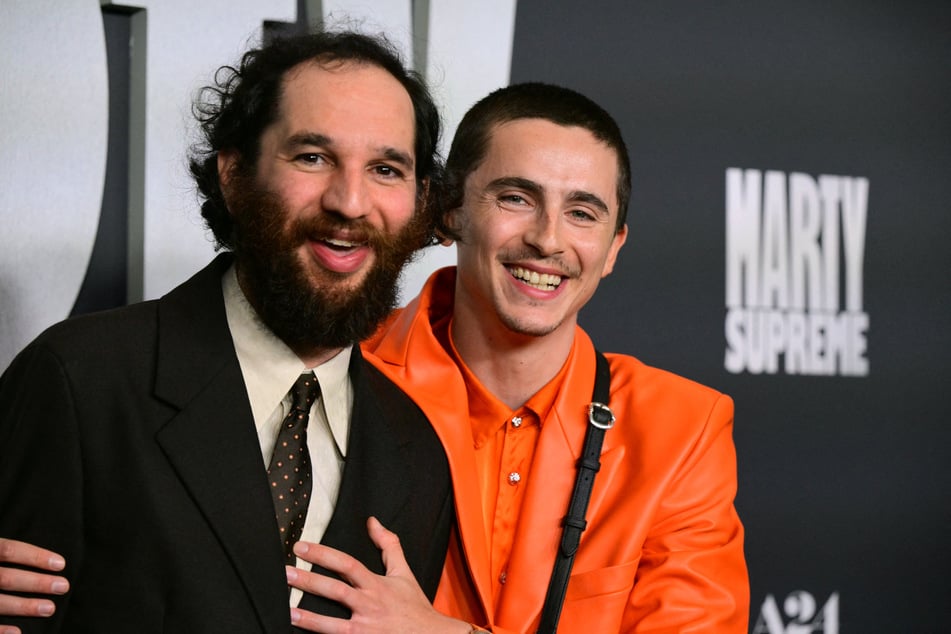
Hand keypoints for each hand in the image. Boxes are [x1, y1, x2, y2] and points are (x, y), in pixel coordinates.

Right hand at [0, 538, 68, 631]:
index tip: (61, 564)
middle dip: (36, 583)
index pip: (7, 549)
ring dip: (23, 606)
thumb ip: (1, 551)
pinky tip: (17, 633)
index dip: (35, 556)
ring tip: (49, 608)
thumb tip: (41, 558)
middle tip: (63, 587)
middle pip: (5, 577)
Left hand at [287, 516, 468, 633]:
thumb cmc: (414, 606)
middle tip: (285, 573)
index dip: (323, 554)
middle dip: (308, 581)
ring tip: (286, 611)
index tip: (301, 547)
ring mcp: (365, 629)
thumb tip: (373, 522)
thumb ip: (388, 546)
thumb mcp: (403, 573)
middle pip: (335, 591)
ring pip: (332, 624)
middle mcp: (369, 606)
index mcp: (376, 585)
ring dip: (308, 618)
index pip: (347, 564)